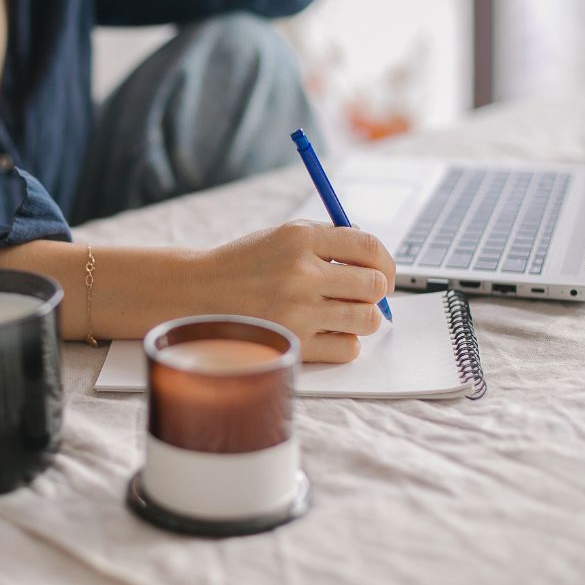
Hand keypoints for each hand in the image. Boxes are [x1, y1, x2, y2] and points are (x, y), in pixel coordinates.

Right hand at [194, 220, 395, 362]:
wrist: (199, 293)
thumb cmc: (247, 265)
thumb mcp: (283, 236)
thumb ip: (330, 240)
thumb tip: (378, 260)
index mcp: (300, 238)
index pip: (369, 247)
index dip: (385, 262)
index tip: (383, 272)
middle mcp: (301, 273)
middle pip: (374, 285)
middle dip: (374, 290)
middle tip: (359, 294)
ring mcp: (297, 311)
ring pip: (367, 318)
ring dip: (362, 316)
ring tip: (340, 313)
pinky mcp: (294, 343)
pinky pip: (348, 348)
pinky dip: (345, 342)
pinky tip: (325, 331)